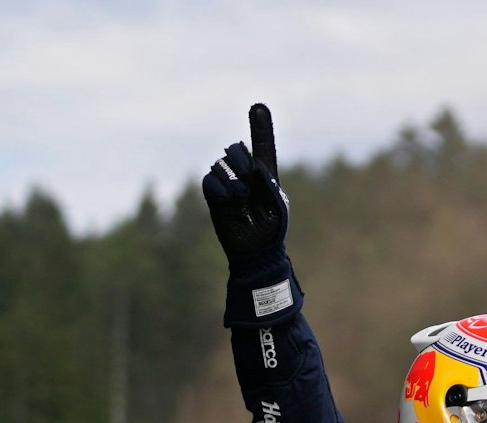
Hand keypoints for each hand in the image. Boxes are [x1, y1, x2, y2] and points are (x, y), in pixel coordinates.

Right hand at [202, 102, 288, 271]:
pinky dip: (218, 188)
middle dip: (241, 158)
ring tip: (242, 199)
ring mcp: (227, 183)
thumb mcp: (277, 208)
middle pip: (236, 149)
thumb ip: (267, 185)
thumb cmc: (271, 231)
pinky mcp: (214, 195)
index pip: (263, 147)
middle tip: (249, 177)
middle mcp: (244, 174)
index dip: (260, 127)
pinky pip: (209, 181)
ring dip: (231, 179)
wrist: (255, 251)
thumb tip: (251, 167)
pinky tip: (229, 201)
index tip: (258, 106)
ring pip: (221, 164)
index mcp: (265, 174)